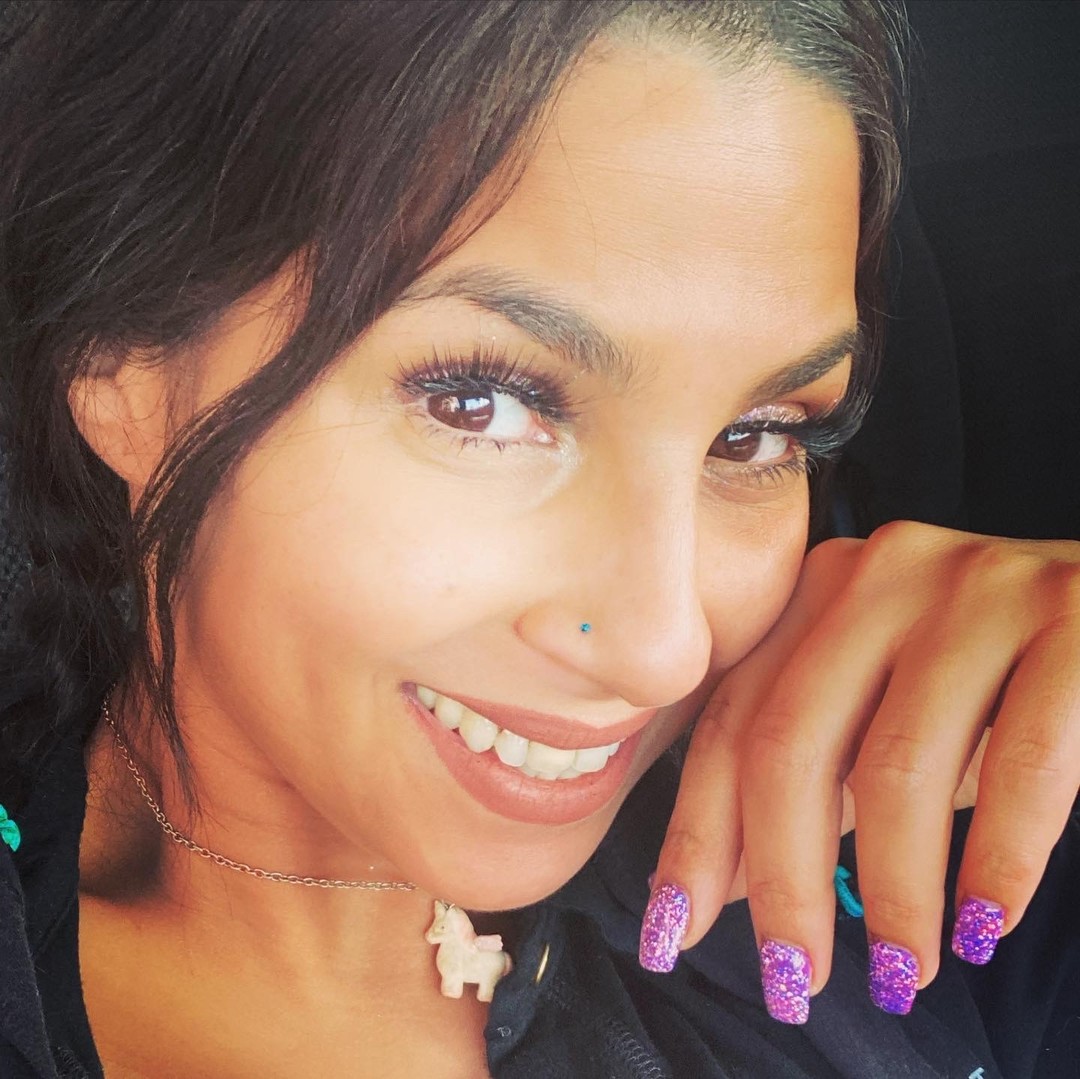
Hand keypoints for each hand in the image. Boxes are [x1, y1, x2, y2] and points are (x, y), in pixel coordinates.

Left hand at [645, 522, 1079, 1020]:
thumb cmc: (995, 678)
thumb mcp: (885, 716)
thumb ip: (807, 781)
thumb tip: (714, 884)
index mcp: (820, 593)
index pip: (732, 721)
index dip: (694, 831)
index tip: (673, 931)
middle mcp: (882, 574)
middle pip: (791, 741)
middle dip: (780, 877)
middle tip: (791, 980)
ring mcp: (978, 587)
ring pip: (898, 763)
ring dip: (893, 892)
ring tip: (902, 975)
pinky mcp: (1074, 616)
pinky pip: (1026, 762)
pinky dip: (999, 861)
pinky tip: (982, 928)